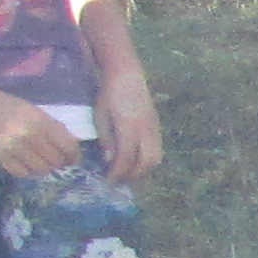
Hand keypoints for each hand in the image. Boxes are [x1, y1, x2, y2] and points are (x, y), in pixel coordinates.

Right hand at [0, 90, 79, 177]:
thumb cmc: (9, 107)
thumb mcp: (36, 112)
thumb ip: (52, 129)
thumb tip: (70, 149)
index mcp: (42, 122)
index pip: (68, 146)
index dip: (74, 156)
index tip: (73, 159)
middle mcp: (31, 136)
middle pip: (56, 161)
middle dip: (59, 163)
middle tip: (56, 161)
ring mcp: (15, 147)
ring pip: (41, 169)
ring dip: (44, 168)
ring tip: (40, 162)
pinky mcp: (0, 156)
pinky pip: (22, 173)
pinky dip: (28, 172)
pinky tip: (26, 164)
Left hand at [93, 66, 163, 180]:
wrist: (127, 75)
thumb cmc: (109, 94)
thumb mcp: (100, 116)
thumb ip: (106, 139)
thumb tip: (109, 161)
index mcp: (129, 126)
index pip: (126, 157)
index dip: (118, 172)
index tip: (109, 181)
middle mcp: (146, 130)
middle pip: (146, 162)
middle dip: (133, 175)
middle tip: (120, 181)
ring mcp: (155, 128)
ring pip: (156, 158)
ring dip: (143, 170)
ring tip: (129, 173)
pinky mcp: (158, 127)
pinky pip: (158, 149)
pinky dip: (148, 160)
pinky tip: (136, 160)